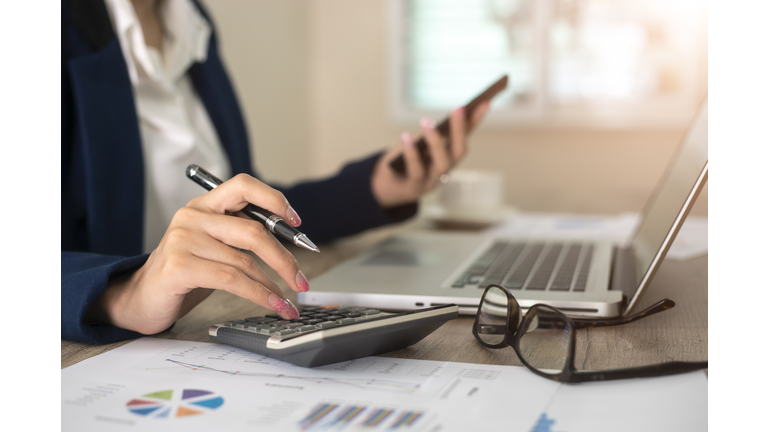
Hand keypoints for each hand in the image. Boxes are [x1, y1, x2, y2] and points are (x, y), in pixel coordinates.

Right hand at [84, 174, 308, 334]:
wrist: (140, 299)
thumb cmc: (184, 273)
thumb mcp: (214, 246)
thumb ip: (242, 236)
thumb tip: (289, 242)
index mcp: (204, 205)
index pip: (243, 185)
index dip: (274, 199)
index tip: (296, 222)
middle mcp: (192, 216)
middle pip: (253, 231)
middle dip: (285, 258)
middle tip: (302, 280)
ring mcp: (183, 240)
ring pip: (245, 261)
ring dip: (274, 285)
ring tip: (288, 301)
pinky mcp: (179, 266)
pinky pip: (233, 280)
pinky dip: (259, 294)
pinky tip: (273, 303)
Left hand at [371, 102, 489, 207]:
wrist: (384, 187)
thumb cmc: (403, 161)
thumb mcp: (418, 143)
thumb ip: (430, 133)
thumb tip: (438, 120)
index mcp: (448, 156)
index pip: (466, 136)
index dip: (476, 121)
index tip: (485, 102)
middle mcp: (445, 170)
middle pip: (458, 152)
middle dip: (460, 130)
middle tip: (458, 109)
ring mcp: (432, 181)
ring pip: (442, 164)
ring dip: (436, 142)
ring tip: (426, 122)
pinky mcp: (414, 188)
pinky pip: (416, 171)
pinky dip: (411, 154)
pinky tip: (406, 137)